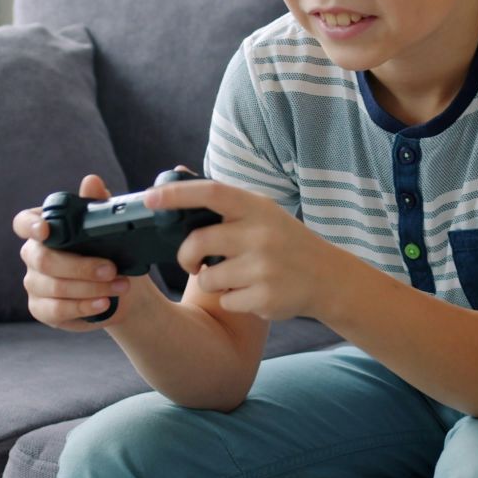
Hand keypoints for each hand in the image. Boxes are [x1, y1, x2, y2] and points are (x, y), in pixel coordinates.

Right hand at [13, 174, 132, 331]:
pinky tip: (104, 303)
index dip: (30, 226)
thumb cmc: (111, 253)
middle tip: (111, 268)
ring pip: (54, 287)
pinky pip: (57, 310)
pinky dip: (83, 307)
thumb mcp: (109, 228)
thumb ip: (97, 205)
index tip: (46, 230)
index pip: (23, 223)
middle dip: (80, 266)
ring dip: (90, 287)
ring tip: (120, 285)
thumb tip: (91, 181)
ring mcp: (34, 283)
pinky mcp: (41, 309)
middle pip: (43, 260)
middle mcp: (33, 255)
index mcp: (44, 229)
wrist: (123, 290)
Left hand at [145, 171, 351, 321]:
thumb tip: (175, 175)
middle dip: (186, 256)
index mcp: (256, 208)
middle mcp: (260, 234)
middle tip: (192, 262)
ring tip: (236, 277)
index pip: (210, 193)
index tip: (149, 198)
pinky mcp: (264, 298)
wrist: (328, 278)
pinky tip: (252, 292)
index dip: (176, 194)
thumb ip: (223, 201)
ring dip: (212, 281)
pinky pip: (225, 302)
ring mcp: (263, 268)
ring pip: (207, 278)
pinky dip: (231, 300)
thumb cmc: (285, 242)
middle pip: (197, 242)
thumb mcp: (262, 212)